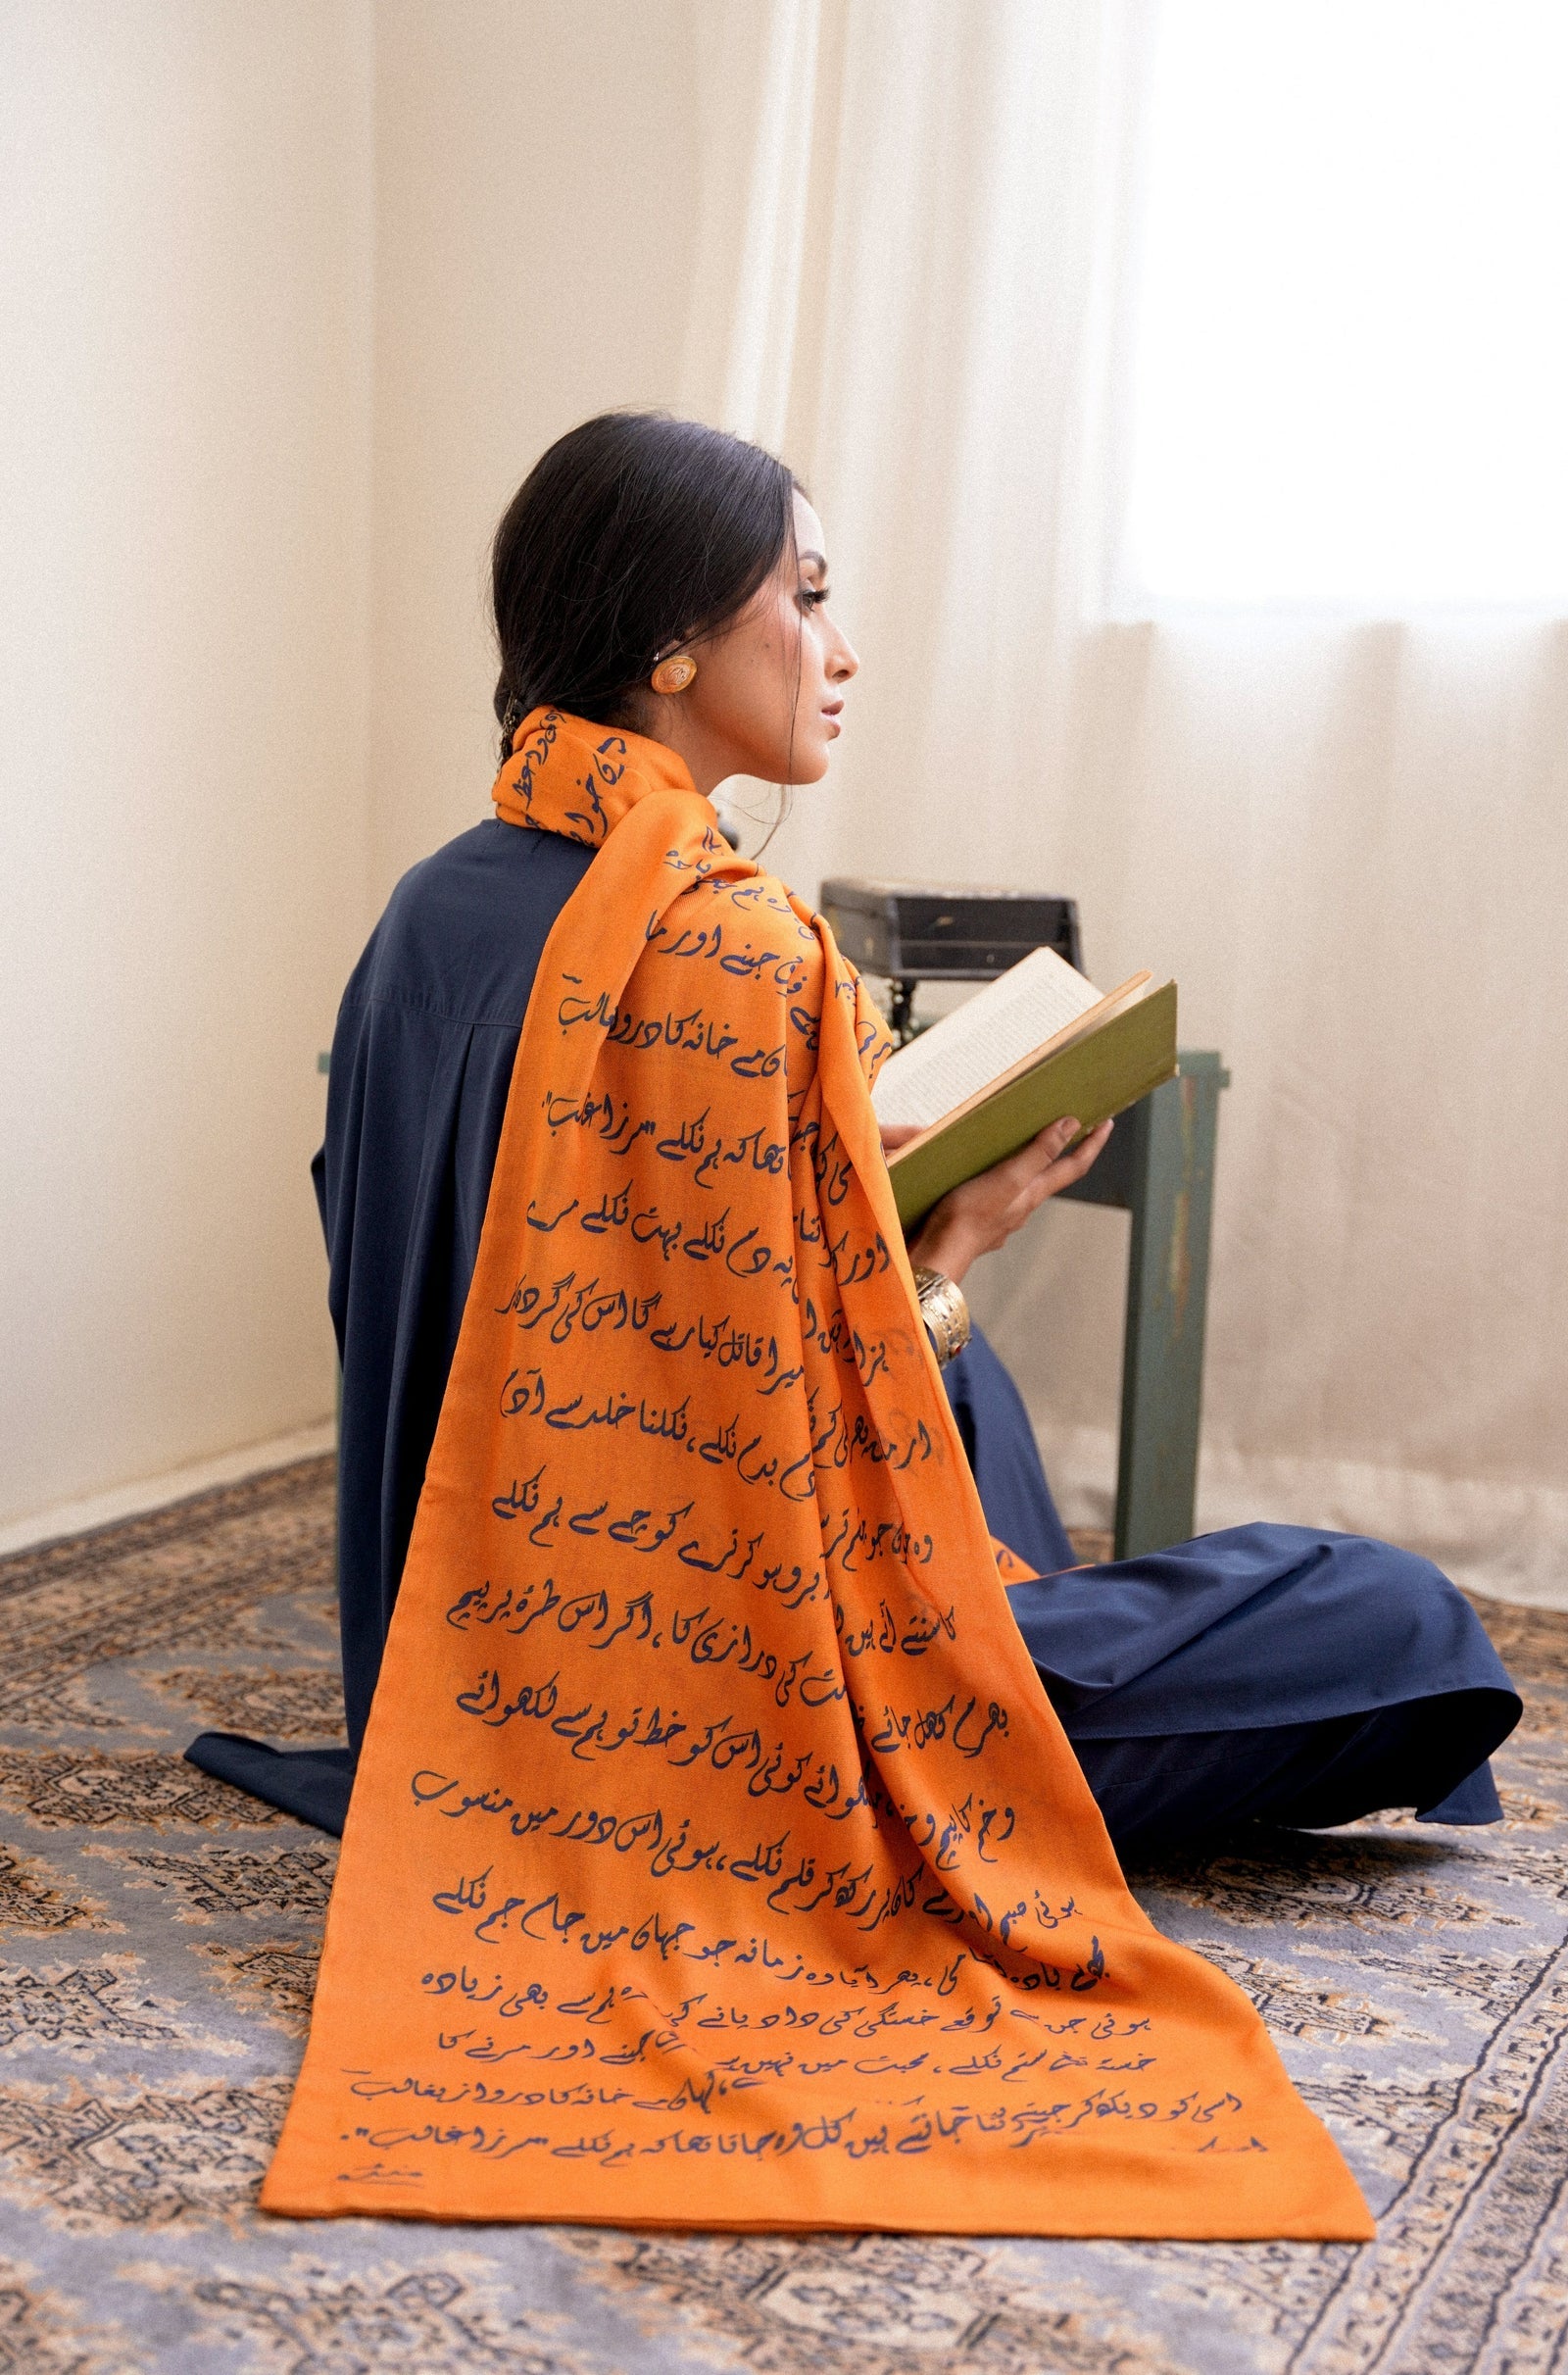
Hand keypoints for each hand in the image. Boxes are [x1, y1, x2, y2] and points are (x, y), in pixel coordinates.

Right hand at [887, 1114, 1113, 1287]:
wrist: (937, 1253)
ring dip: (1033, 1167)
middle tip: (1075, 1130)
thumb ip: (1039, 1153)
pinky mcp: (981, 1221)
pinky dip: (1004, 1180)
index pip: (1074, 1166)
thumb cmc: (969, 1216)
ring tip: (1028, 1146)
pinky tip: (988, 1176)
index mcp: (1033, 1193)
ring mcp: (1003, 1216)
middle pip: (1053, 1176)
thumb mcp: (1008, 1178)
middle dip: (1066, 1153)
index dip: (1092, 1144)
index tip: (1107, 1124)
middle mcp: (1023, 1206)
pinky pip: (1001, 1196)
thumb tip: (1071, 1126)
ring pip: (1025, 1187)